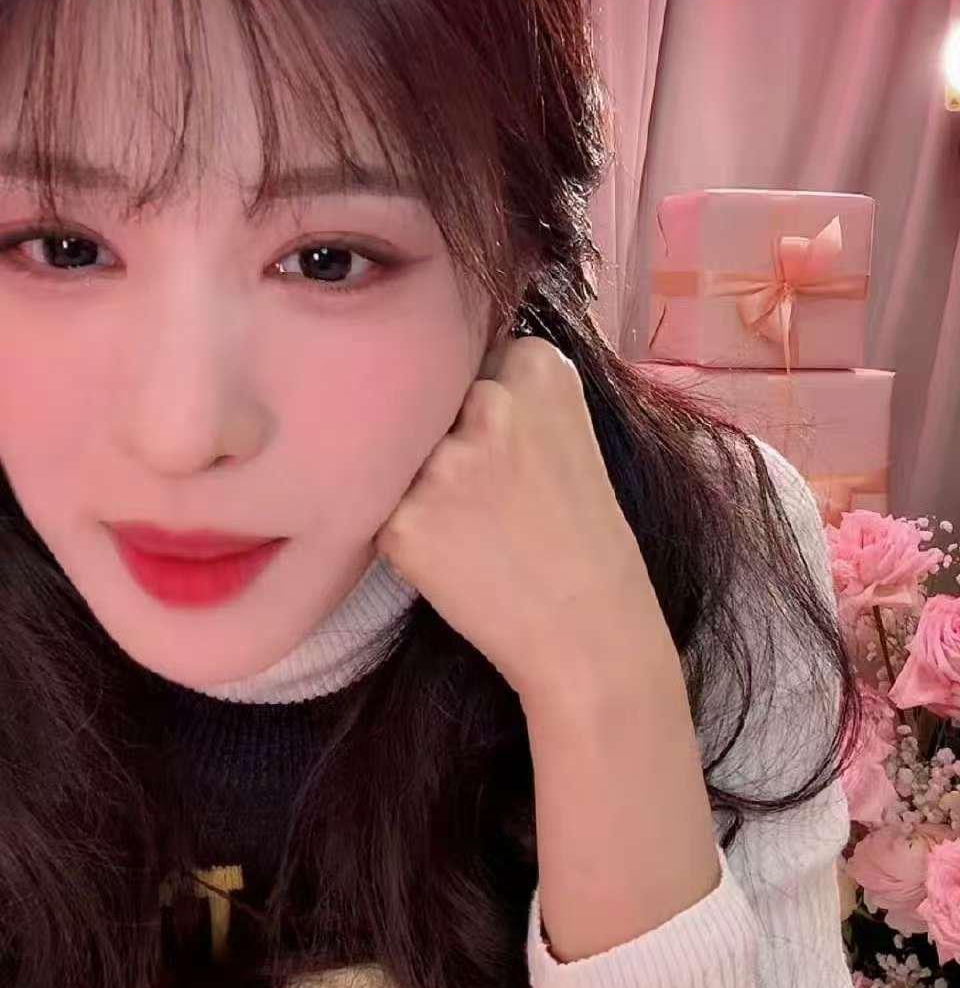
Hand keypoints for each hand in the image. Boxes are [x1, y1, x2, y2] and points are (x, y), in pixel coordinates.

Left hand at [375, 337, 683, 724]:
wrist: (589, 631)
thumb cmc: (582, 534)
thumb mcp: (570, 431)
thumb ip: (511, 390)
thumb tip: (433, 367)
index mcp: (537, 368)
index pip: (468, 356)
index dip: (477, 409)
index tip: (510, 448)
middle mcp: (490, 402)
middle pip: (427, 400)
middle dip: (444, 439)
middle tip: (489, 496)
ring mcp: (444, 461)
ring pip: (399, 454)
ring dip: (420, 485)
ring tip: (474, 528)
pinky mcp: (405, 519)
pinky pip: (382, 510)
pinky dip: (408, 533)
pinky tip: (455, 556)